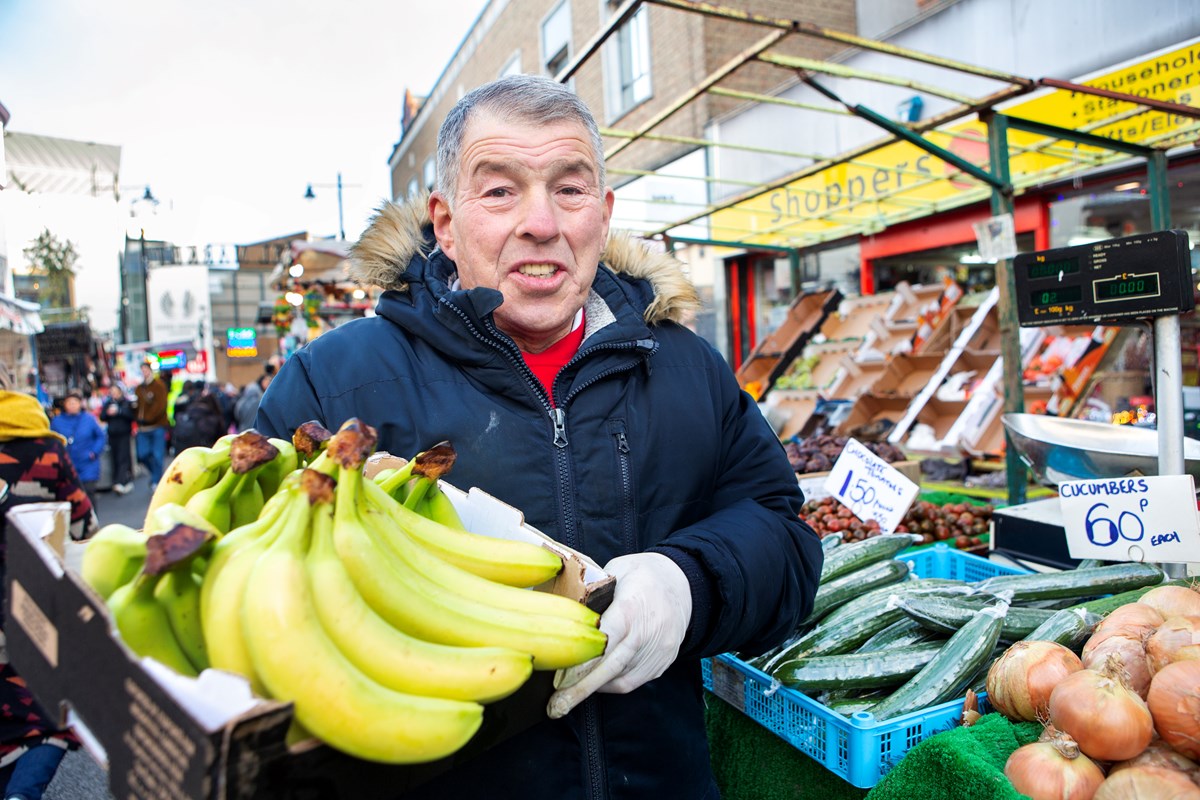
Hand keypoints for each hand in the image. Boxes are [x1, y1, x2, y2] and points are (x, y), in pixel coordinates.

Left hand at [547, 552, 691, 718]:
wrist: (685, 585)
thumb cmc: (644, 575)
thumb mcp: (617, 569)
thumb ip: (593, 590)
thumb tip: (564, 608)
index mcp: (630, 608)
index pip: (604, 640)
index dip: (581, 661)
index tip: (559, 678)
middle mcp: (646, 633)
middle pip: (610, 668)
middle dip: (580, 690)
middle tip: (556, 706)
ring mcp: (657, 652)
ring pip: (620, 680)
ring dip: (594, 687)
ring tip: (569, 692)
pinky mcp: (662, 663)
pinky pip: (632, 681)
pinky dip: (612, 684)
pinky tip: (596, 680)